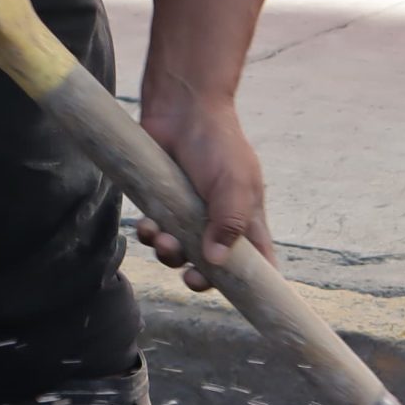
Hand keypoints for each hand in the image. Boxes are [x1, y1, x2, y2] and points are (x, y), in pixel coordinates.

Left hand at [135, 92, 273, 290]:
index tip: (241, 297)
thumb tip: (215, 262)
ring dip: (169, 254)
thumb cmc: (217, 143)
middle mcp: (219, 221)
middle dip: (199, 276)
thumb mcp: (234, 183)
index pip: (258, 262)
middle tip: (189, 275)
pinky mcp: (163, 203)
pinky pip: (156, 232)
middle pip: (213, 267)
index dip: (253, 284)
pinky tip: (146, 224)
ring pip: (180, 252)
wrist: (181, 108)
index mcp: (247, 221)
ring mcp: (190, 213)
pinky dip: (150, 235)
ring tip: (161, 239)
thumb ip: (230, 223)